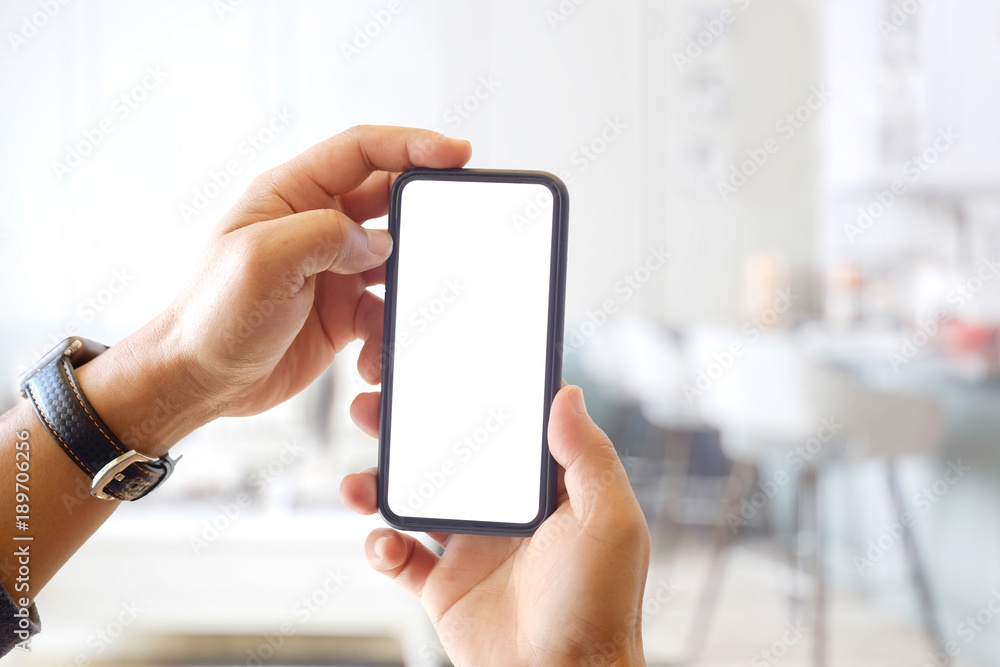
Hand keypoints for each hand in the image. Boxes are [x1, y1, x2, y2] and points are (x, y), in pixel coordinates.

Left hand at [79, 126, 471, 454]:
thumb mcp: (263, 260)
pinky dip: (387, 334)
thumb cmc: (211, 316)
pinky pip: (385, 312)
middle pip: (387, 201)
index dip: (412, 145)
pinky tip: (370, 357)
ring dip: (408, 285)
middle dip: (421, 216)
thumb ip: (327, 236)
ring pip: (395, 260)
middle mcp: (315, 225)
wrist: (197, 381)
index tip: (456, 153)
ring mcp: (331, 270)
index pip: (362, 151)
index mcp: (291, 194)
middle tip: (453, 228)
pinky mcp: (342, 312)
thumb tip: (380, 243)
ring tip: (406, 309)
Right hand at [340, 385, 650, 665]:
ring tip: (358, 483)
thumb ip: (588, 455)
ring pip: (413, 501)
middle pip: (447, 457)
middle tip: (372, 409)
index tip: (438, 369)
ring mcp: (471, 548)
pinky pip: (399, 557)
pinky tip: (384, 543)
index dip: (472, 398)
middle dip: (407, 432)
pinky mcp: (444, 587)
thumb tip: (568, 392)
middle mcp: (505, 512)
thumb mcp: (609, 521)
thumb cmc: (601, 606)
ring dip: (379, 485)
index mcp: (544, 489)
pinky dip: (379, 546)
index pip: (504, 430)